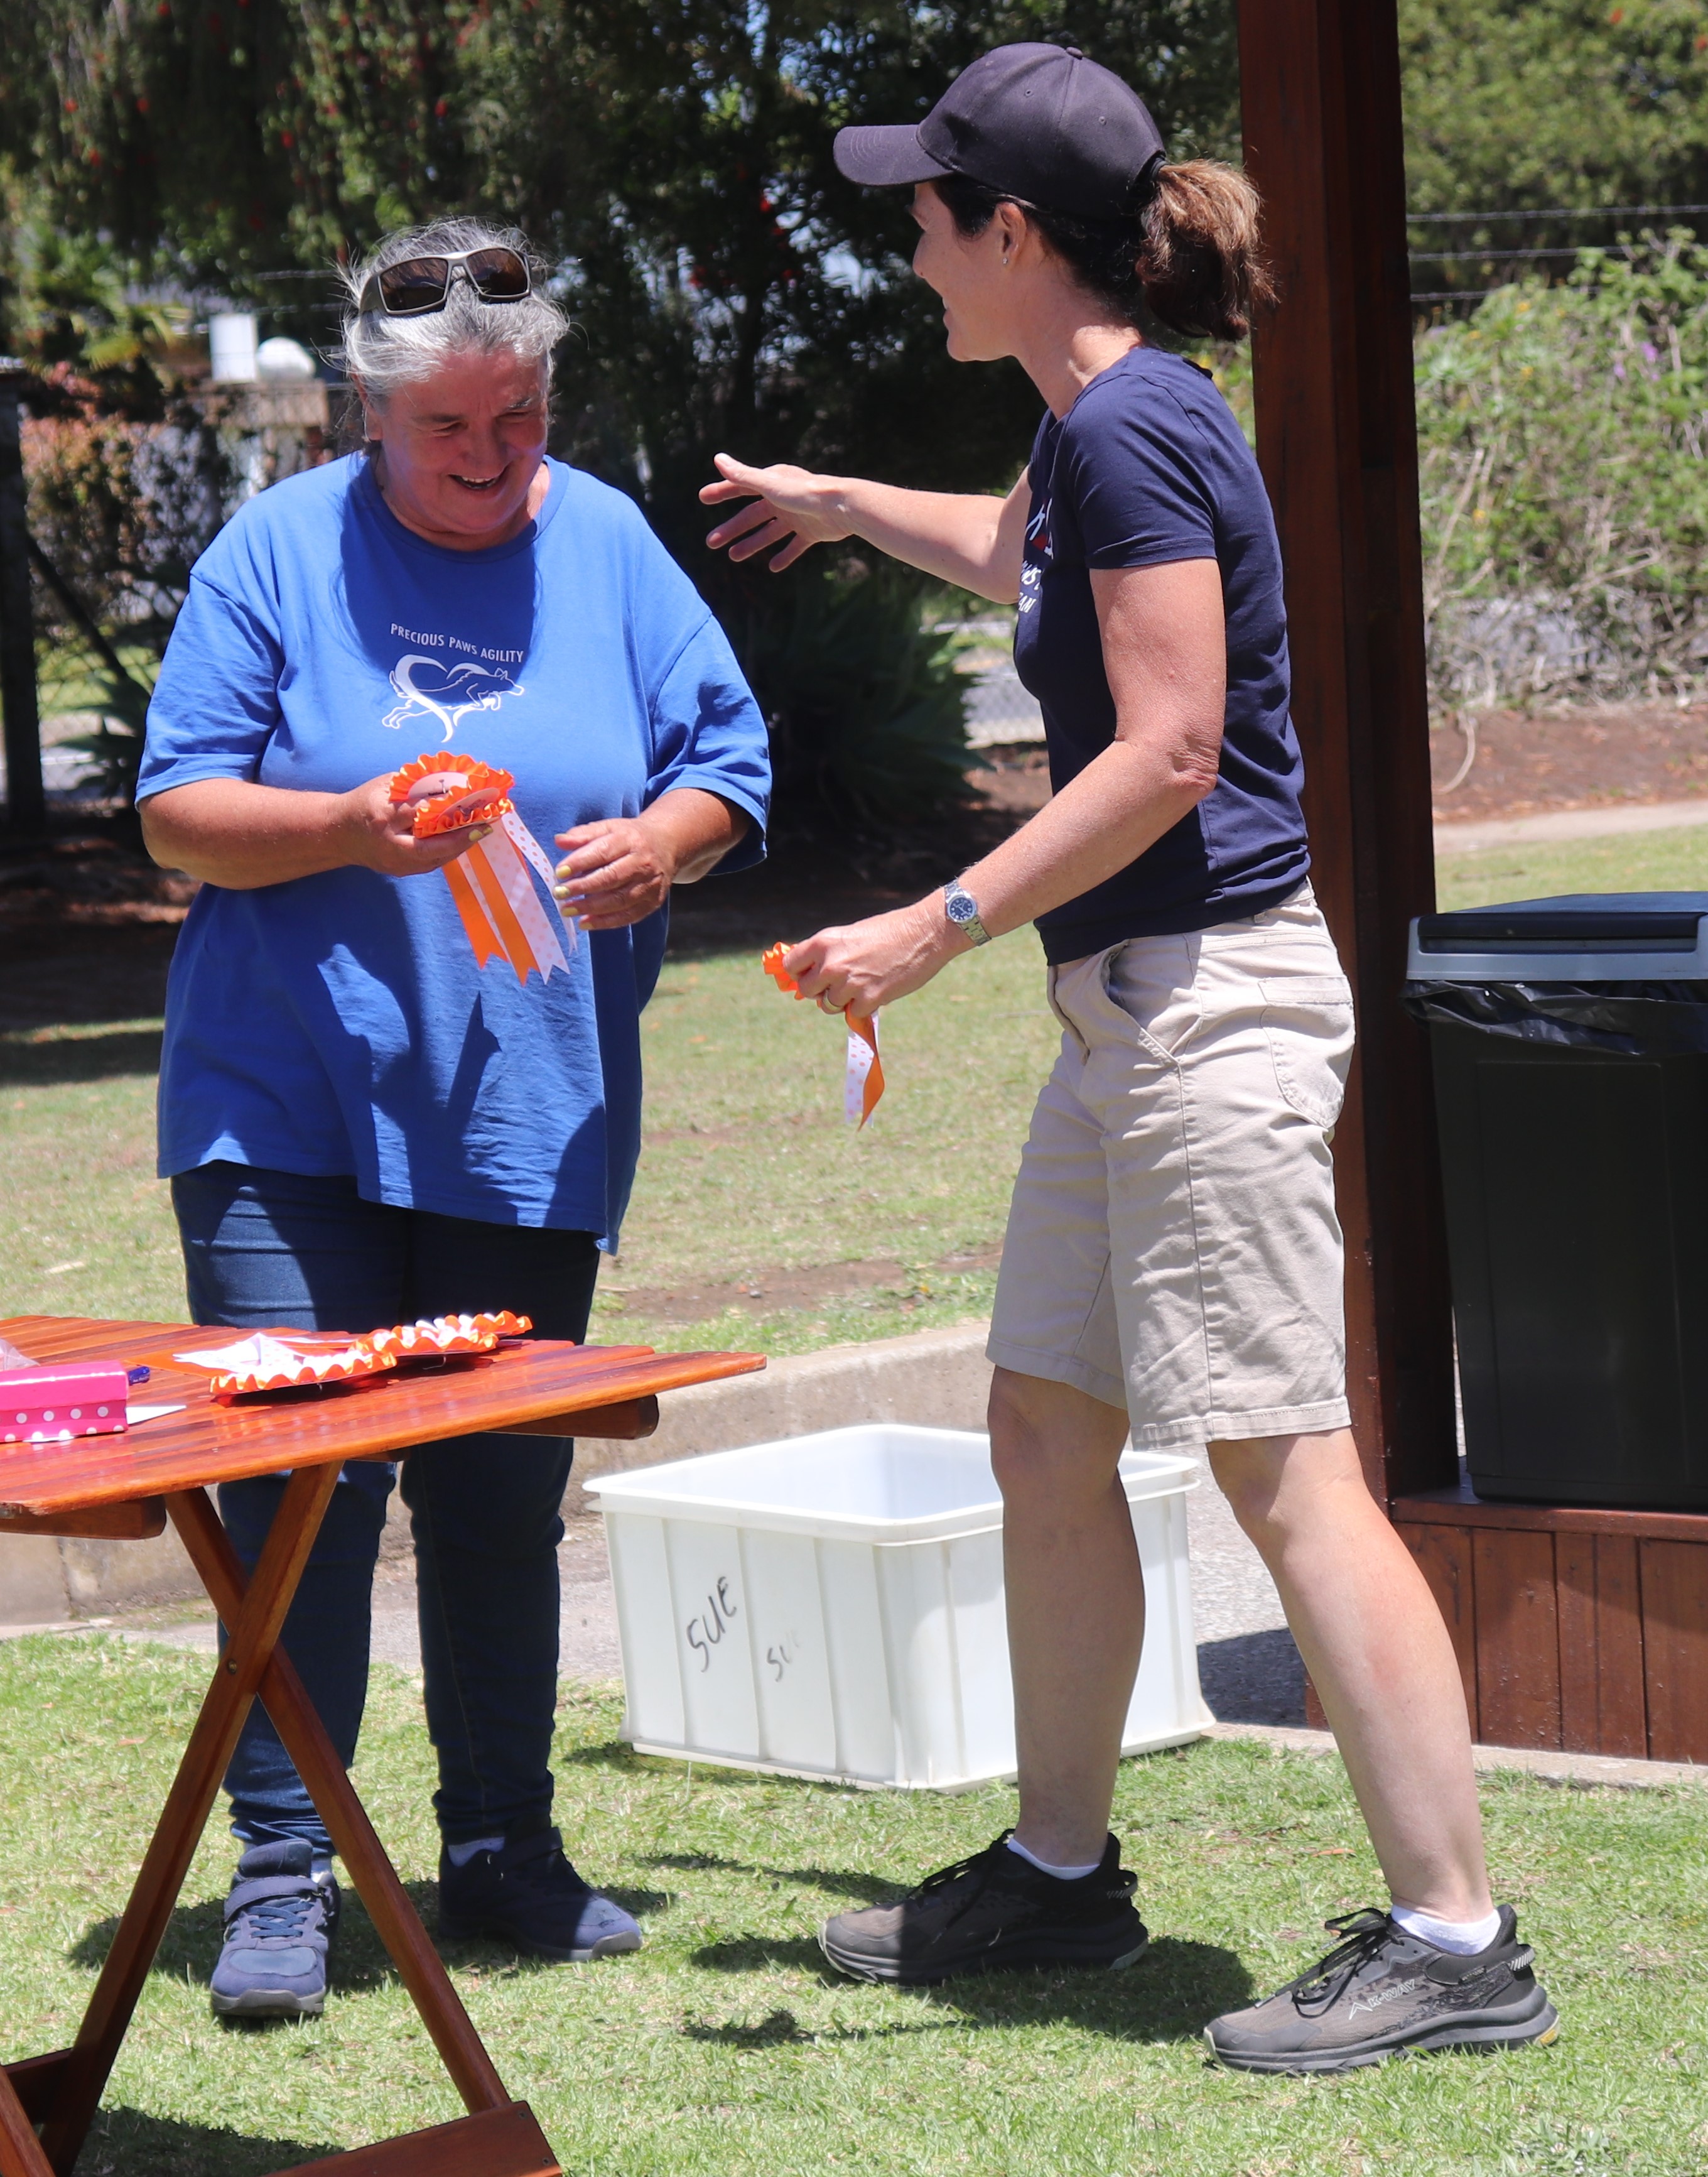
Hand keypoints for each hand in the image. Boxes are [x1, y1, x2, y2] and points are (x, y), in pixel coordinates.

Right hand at [336, 775, 492, 877]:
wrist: (337, 834)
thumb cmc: (364, 803)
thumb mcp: (384, 785)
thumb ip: (414, 784)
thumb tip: (449, 781)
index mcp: (382, 817)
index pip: (417, 812)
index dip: (444, 806)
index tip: (468, 797)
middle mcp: (389, 844)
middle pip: (430, 846)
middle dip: (461, 837)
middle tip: (485, 824)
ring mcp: (394, 863)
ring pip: (435, 858)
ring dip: (460, 845)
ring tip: (481, 829)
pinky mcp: (400, 871)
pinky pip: (431, 863)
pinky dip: (449, 851)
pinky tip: (465, 839)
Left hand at [552, 814, 679, 930]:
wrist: (667, 844)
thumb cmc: (629, 837)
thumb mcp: (608, 828)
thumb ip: (584, 835)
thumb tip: (559, 841)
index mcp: (630, 840)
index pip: (603, 852)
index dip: (580, 862)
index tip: (559, 873)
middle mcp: (643, 862)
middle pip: (611, 878)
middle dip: (583, 887)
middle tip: (559, 894)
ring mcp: (650, 884)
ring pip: (620, 900)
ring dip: (591, 908)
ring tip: (567, 910)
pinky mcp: (654, 901)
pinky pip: (629, 916)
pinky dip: (606, 922)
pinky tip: (585, 923)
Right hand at [700, 453, 852, 571]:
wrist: (842, 508)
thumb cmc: (805, 493)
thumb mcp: (769, 485)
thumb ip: (743, 476)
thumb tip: (717, 459)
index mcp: (773, 483)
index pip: (741, 486)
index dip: (722, 492)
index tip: (703, 499)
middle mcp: (784, 498)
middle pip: (752, 515)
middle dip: (732, 528)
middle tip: (711, 542)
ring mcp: (798, 516)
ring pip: (770, 532)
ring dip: (752, 544)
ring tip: (734, 557)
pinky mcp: (812, 532)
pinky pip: (795, 546)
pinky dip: (785, 555)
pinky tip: (773, 566)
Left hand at [781, 898, 968, 1015]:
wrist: (924, 933)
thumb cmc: (889, 931)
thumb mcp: (850, 935)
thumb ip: (828, 953)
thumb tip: (811, 973)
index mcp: (824, 942)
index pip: (791, 966)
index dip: (799, 974)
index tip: (810, 976)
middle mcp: (831, 963)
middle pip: (807, 990)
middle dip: (820, 991)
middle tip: (839, 985)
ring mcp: (850, 983)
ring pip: (828, 1005)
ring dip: (843, 1000)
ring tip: (862, 985)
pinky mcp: (869, 998)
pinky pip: (853, 1013)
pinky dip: (863, 1007)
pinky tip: (877, 990)